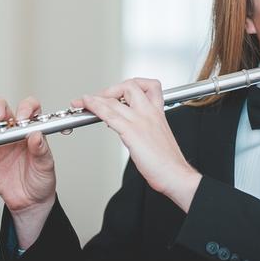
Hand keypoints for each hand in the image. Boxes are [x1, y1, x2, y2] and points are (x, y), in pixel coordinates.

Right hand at [0, 97, 55, 247]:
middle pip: (5, 110)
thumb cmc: (42, 180)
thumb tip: (36, 135)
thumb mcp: (46, 166)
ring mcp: (0, 143)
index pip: (30, 109)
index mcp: (32, 131)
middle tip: (0, 117)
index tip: (22, 119)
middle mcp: (15, 133)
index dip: (25, 108)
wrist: (30, 202)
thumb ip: (41, 150)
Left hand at [75, 79, 201, 211]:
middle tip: (98, 98)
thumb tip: (129, 128)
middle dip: (111, 89)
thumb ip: (146, 129)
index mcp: (158, 113)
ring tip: (83, 101)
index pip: (149, 86)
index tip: (117, 94)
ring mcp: (140, 120)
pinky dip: (96, 107)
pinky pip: (110, 114)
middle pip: (130, 86)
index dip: (130, 86)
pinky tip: (88, 106)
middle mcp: (150, 112)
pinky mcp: (132, 132)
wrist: (176, 174)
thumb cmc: (168, 162)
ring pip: (115, 100)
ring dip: (95, 98)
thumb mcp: (159, 137)